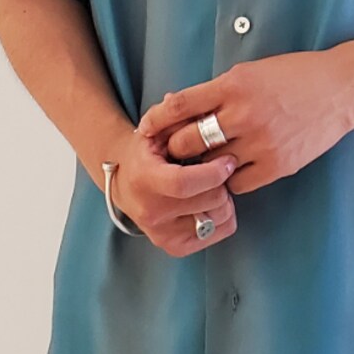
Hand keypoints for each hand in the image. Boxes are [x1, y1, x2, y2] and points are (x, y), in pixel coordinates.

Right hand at [106, 127, 238, 256]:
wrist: (124, 182)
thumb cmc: (146, 153)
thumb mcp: (156, 129)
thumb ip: (178, 118)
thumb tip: (197, 106)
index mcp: (144, 180)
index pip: (184, 183)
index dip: (214, 173)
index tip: (228, 161)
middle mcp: (151, 212)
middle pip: (210, 201)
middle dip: (222, 182)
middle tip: (219, 172)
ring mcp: (162, 233)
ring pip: (218, 218)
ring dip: (224, 200)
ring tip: (211, 187)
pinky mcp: (173, 246)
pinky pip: (217, 234)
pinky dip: (222, 218)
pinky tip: (209, 204)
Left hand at [136, 49, 353, 193]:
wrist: (341, 89)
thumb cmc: (294, 75)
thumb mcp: (250, 72)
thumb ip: (215, 91)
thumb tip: (176, 106)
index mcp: (234, 85)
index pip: (179, 106)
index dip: (156, 120)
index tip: (146, 130)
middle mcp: (244, 115)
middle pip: (188, 141)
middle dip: (175, 148)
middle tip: (170, 153)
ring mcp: (262, 142)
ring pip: (210, 166)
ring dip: (200, 167)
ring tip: (199, 164)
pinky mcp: (278, 165)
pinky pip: (237, 183)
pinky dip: (228, 179)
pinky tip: (230, 171)